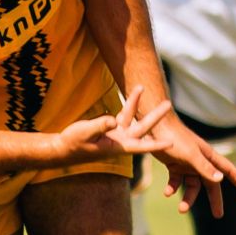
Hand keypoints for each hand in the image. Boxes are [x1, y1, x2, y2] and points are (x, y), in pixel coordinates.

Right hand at [54, 87, 172, 162]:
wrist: (63, 148)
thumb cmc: (74, 143)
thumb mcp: (85, 133)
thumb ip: (100, 126)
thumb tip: (113, 119)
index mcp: (118, 147)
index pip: (142, 146)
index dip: (157, 144)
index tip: (172, 142)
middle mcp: (121, 141)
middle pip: (143, 127)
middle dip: (155, 115)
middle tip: (168, 103)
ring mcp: (117, 134)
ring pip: (132, 117)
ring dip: (137, 103)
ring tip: (142, 86)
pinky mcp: (111, 128)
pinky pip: (123, 115)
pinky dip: (129, 105)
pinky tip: (135, 93)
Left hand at [150, 121, 235, 217]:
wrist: (154, 127)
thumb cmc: (175, 139)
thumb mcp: (191, 155)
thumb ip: (204, 168)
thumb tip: (220, 180)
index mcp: (208, 157)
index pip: (228, 170)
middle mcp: (200, 161)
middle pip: (211, 184)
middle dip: (214, 199)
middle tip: (218, 215)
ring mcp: (187, 164)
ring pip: (192, 186)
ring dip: (188, 198)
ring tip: (182, 210)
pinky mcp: (174, 165)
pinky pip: (176, 181)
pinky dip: (173, 189)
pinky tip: (167, 193)